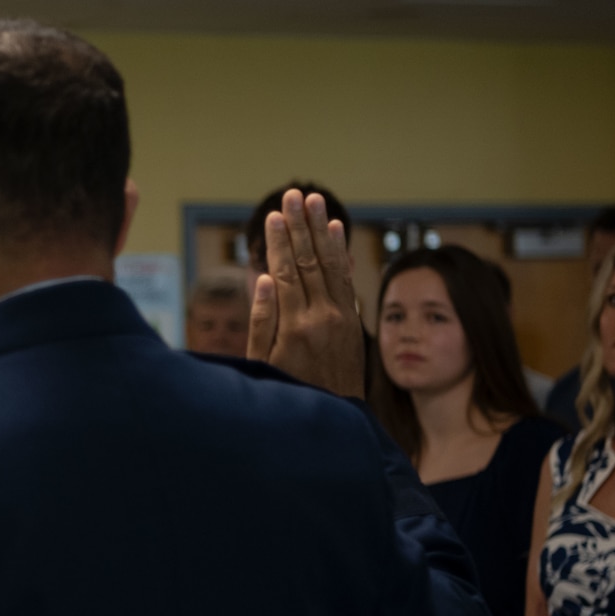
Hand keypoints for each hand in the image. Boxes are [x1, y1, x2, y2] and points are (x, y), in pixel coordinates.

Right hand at [246, 189, 363, 398]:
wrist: (333, 420)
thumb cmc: (287, 394)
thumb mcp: (263, 365)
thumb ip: (262, 321)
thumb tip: (264, 279)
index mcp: (294, 326)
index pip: (286, 272)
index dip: (279, 242)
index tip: (273, 216)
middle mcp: (322, 316)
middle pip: (309, 261)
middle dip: (299, 225)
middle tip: (293, 195)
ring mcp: (341, 317)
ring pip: (330, 264)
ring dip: (321, 229)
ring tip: (314, 201)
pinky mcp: (352, 321)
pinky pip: (346, 279)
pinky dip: (341, 252)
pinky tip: (336, 230)